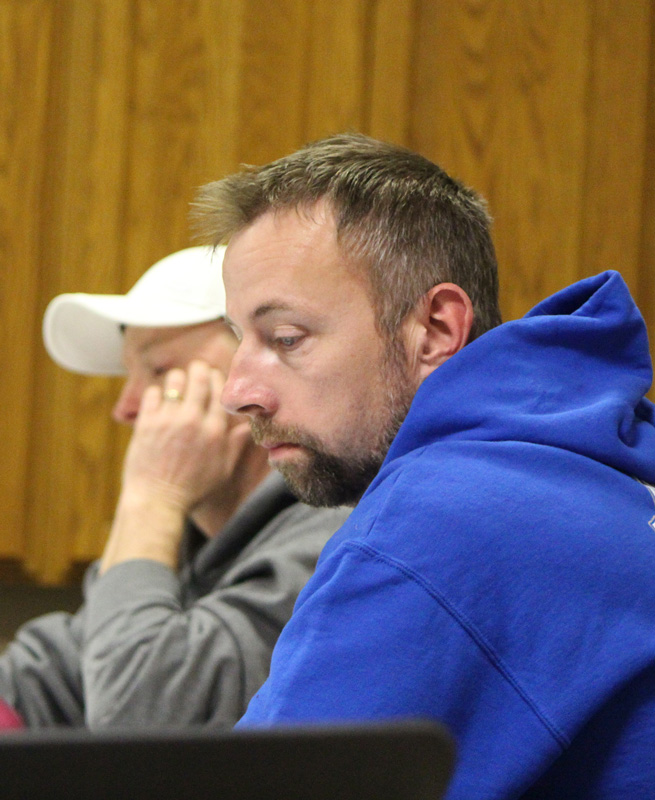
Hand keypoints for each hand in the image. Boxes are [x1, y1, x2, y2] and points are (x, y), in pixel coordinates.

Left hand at [100, 360, 251, 572]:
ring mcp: (168, 419)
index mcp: (215, 431)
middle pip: (199, 377)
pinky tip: (159, 400)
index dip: (218, 378)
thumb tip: (249, 426)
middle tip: (197, 369)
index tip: (215, 376)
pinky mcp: (146, 422)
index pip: (220, 390)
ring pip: (175, 380)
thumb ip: (237, 444)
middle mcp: (193, 420)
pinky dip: (157, 393)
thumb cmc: (193, 490)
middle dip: (199, 369)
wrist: (157, 501)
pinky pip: (152, 393)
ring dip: (178, 379)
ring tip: (177, 384)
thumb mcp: (223, 470)